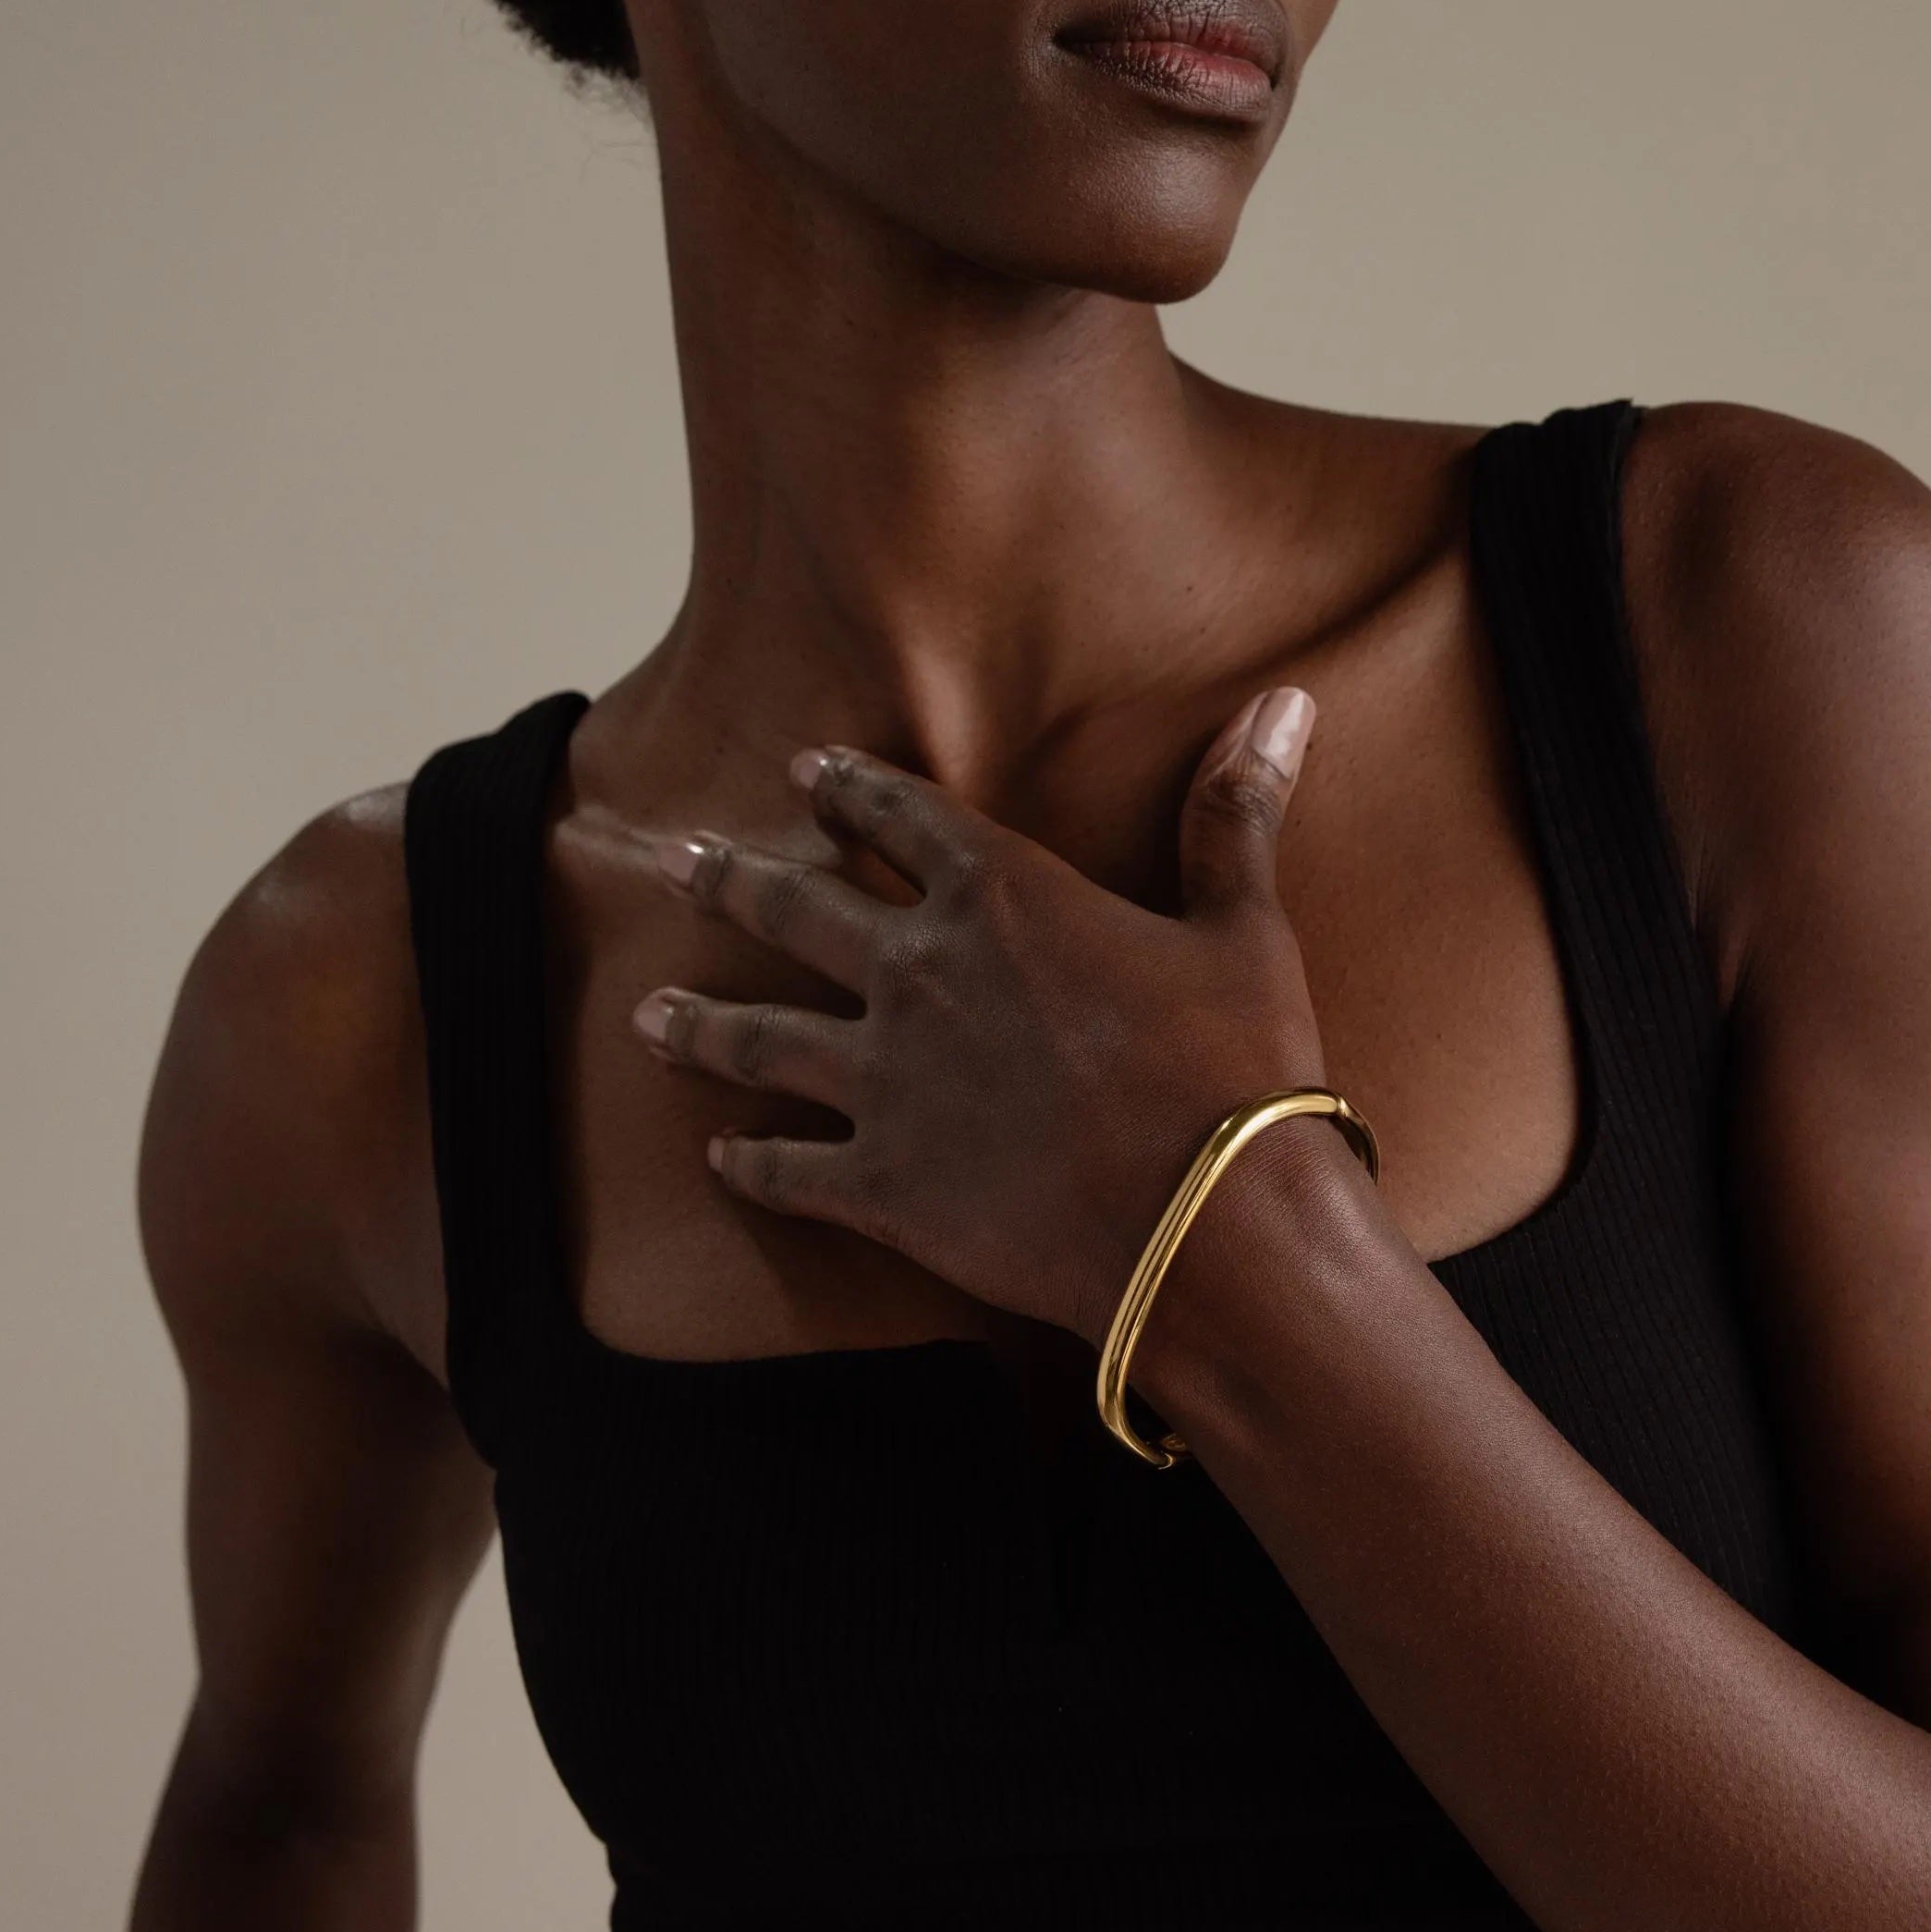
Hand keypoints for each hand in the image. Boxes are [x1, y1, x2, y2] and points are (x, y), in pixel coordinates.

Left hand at [631, 688, 1340, 1347]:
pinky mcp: (880, 1187)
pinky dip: (749, 1164)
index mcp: (1001, 897)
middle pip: (794, 910)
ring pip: (759, 1039)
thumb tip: (1284, 702)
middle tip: (675, 860)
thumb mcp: (1245, 929)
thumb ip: (1236, 815)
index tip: (805, 771)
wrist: (1211, 1229)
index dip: (849, 791)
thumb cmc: (1238, 1071)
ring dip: (699, 1022)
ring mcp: (885, 1083)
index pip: (900, 819)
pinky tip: (718, 1157)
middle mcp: (918, 974)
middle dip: (729, 880)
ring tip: (646, 1013)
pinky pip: (789, 1170)